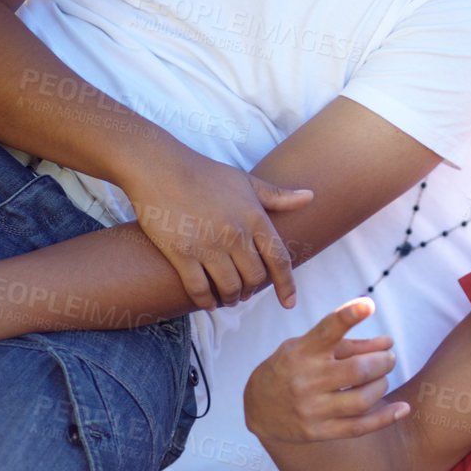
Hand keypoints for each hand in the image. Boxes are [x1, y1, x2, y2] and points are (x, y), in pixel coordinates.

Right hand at [122, 146, 312, 311]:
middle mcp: (235, 234)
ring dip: (231, 298)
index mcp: (254, 217)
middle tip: (245, 293)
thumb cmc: (204, 173)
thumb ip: (277, 196)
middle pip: (255, 278)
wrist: (159, 167)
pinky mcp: (181, 253)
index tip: (290, 303)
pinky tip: (209, 302)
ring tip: (229, 298)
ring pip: (230, 288)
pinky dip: (206, 301)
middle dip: (252, 290)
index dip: (287, 285)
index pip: (279, 260)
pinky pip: (199, 289)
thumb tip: (311, 197)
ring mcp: (207, 245)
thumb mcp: (245, 181)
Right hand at [245, 298, 408, 447]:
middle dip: (383, 362)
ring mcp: (311, 408)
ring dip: (382, 385)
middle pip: (357, 370)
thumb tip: (388, 343)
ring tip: (381, 379)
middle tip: (389, 358)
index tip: (368, 305)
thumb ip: (347, 343)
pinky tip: (402, 408)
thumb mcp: (309, 347)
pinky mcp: (318, 431)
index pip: (327, 330)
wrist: (257, 407)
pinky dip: (385, 417)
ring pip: (363, 399)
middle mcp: (306, 379)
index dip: (348, 316)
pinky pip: (359, 427)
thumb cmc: (291, 368)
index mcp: (302, 351)